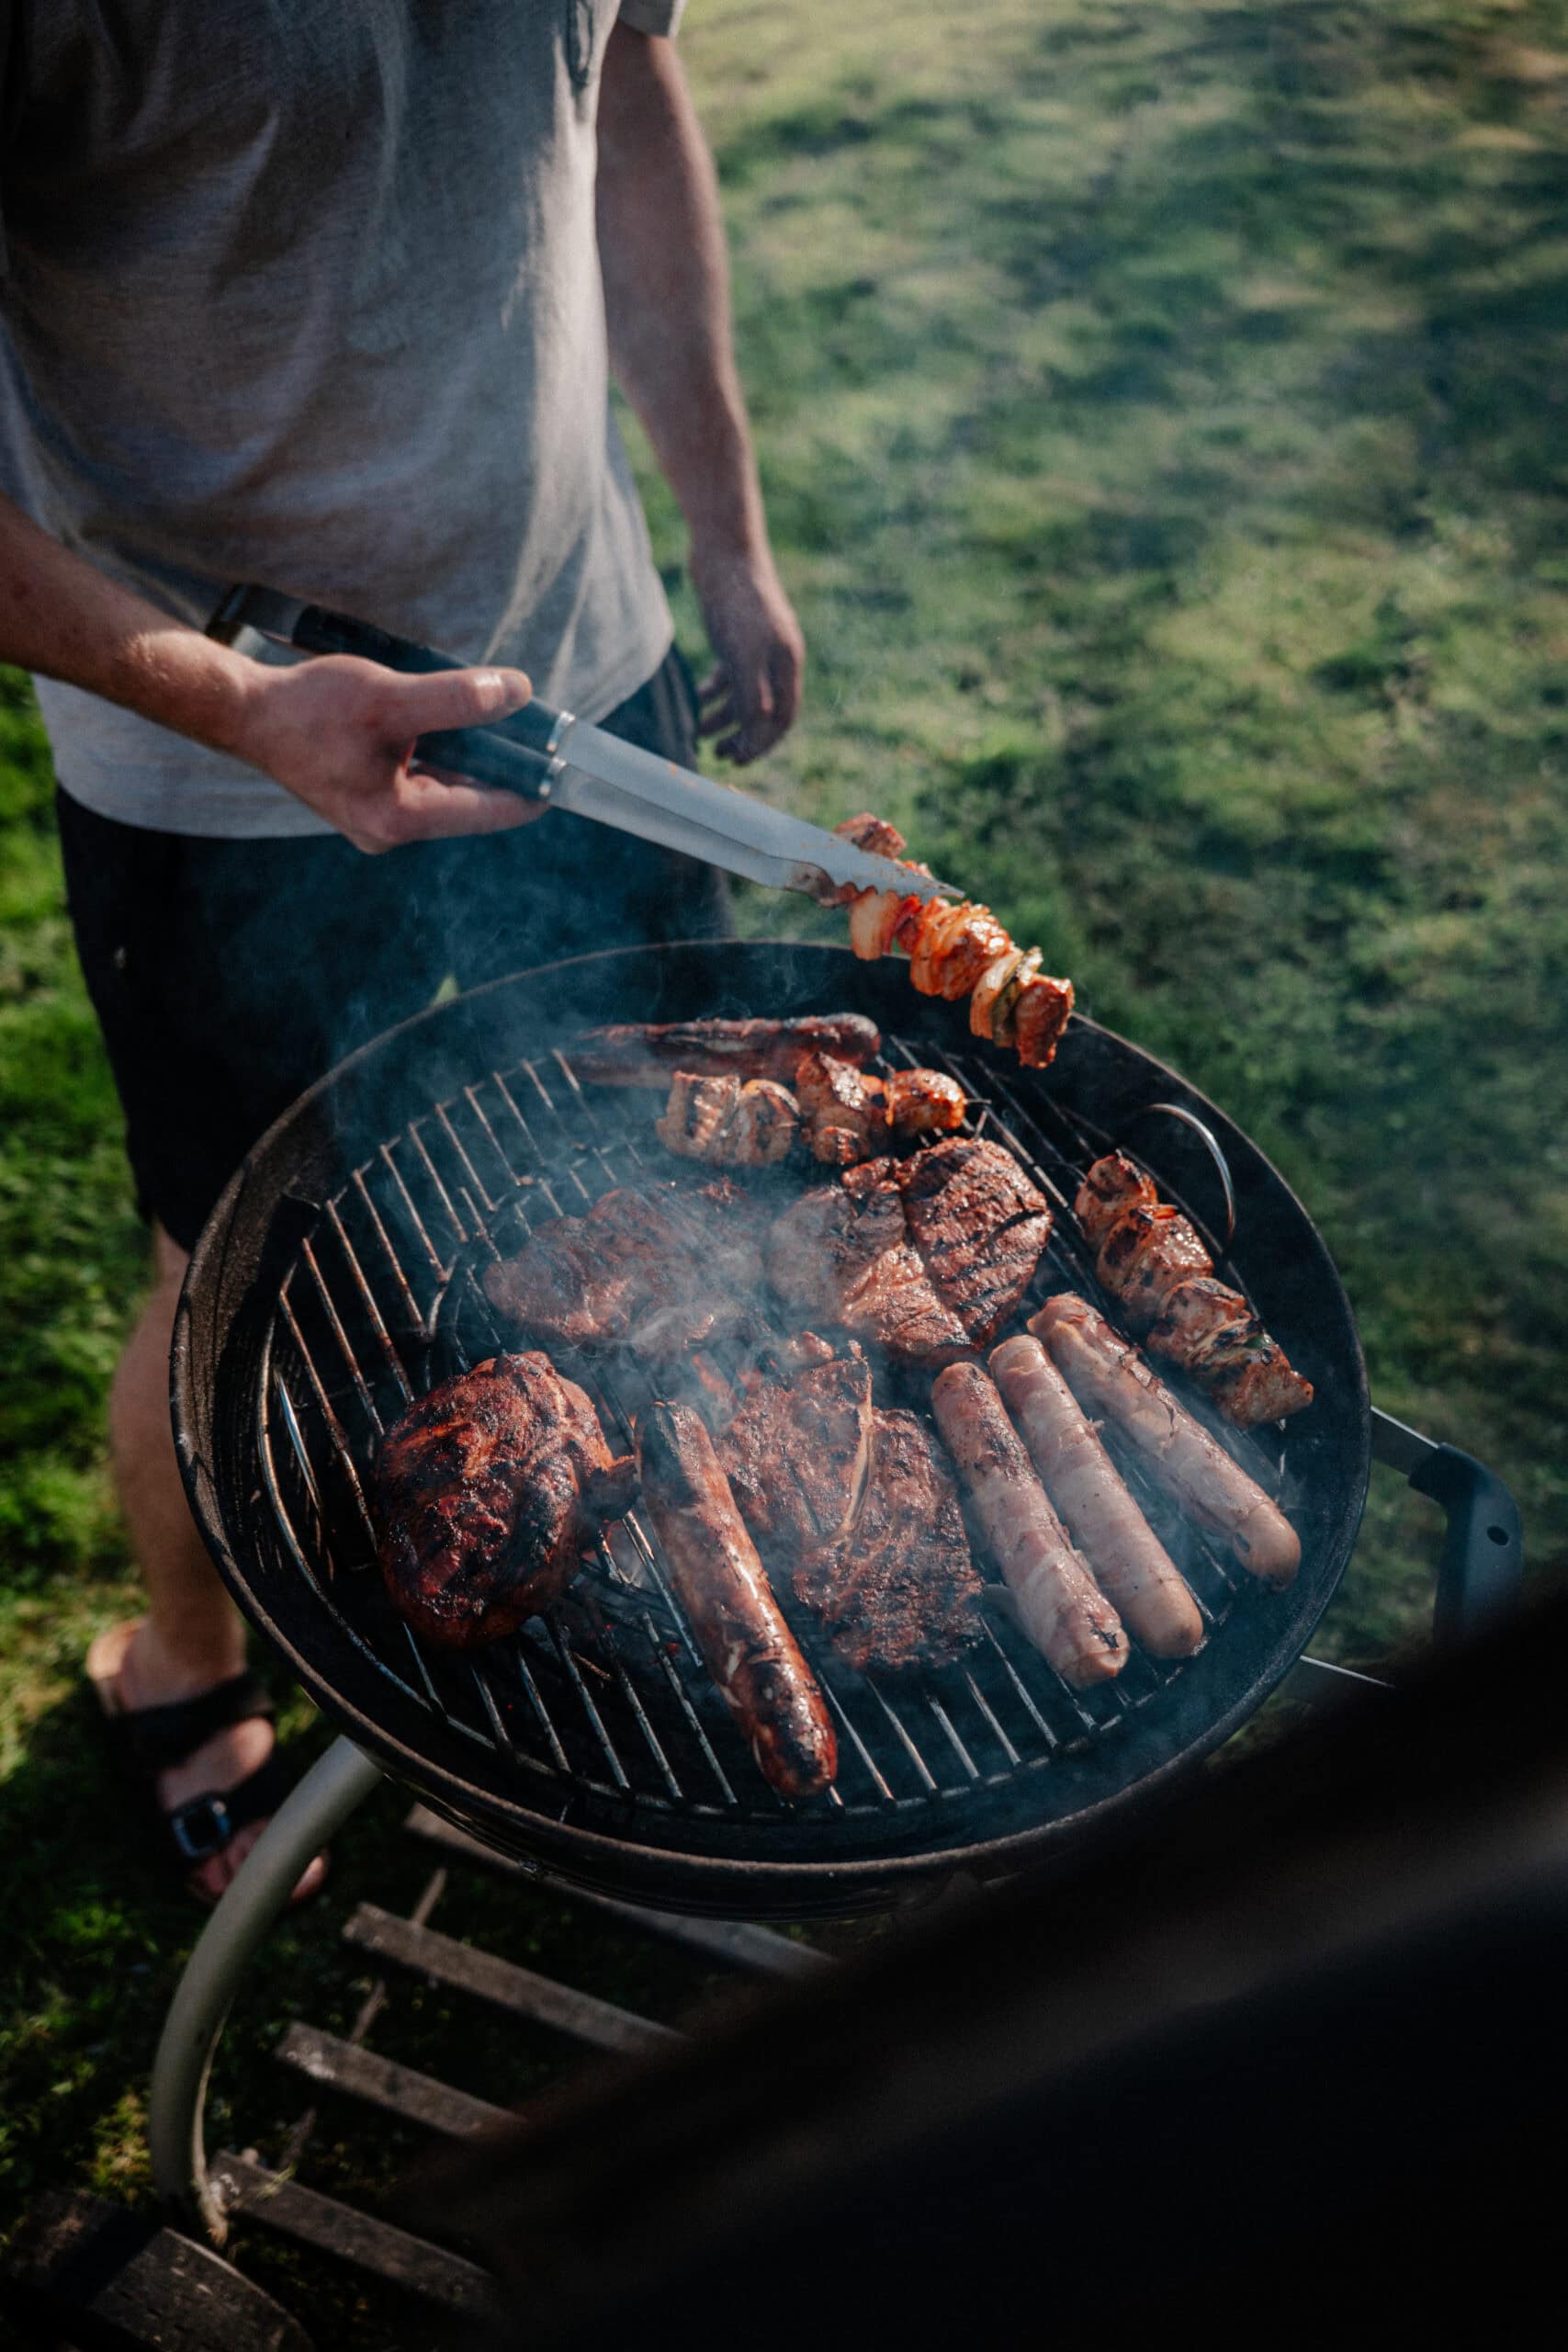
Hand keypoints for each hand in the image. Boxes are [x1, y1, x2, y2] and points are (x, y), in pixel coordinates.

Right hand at [237, 655, 538, 853]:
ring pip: (447, 781)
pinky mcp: (368, 793)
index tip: (566, 765)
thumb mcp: (391, 700)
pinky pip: (421, 772)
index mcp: (400, 820)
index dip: (531, 787)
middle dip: (498, 758)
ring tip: (488, 709)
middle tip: (533, 722)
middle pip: (469, 796)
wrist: (244, 710)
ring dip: (468, 747)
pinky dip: (439, 745)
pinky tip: (447, 714)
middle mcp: (391, 828)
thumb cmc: (308, 708)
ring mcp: (378, 814)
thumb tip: (518, 693)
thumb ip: (457, 699)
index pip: (488, 811)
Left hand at [691, 542, 804, 764]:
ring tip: (698, 733)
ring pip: (744, 695)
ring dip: (723, 718)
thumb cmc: (737, 599)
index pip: (784, 717)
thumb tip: (759, 731)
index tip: (738, 760)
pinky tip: (696, 700)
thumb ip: (753, 691)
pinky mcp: (735, 636)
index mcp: (788, 662)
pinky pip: (729, 676)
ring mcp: (756, 647)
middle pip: (766, 711)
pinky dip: (713, 692)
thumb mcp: (743, 651)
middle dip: (743, 737)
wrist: (723, 547)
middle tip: (719, 755)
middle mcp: (777, 658)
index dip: (763, 743)